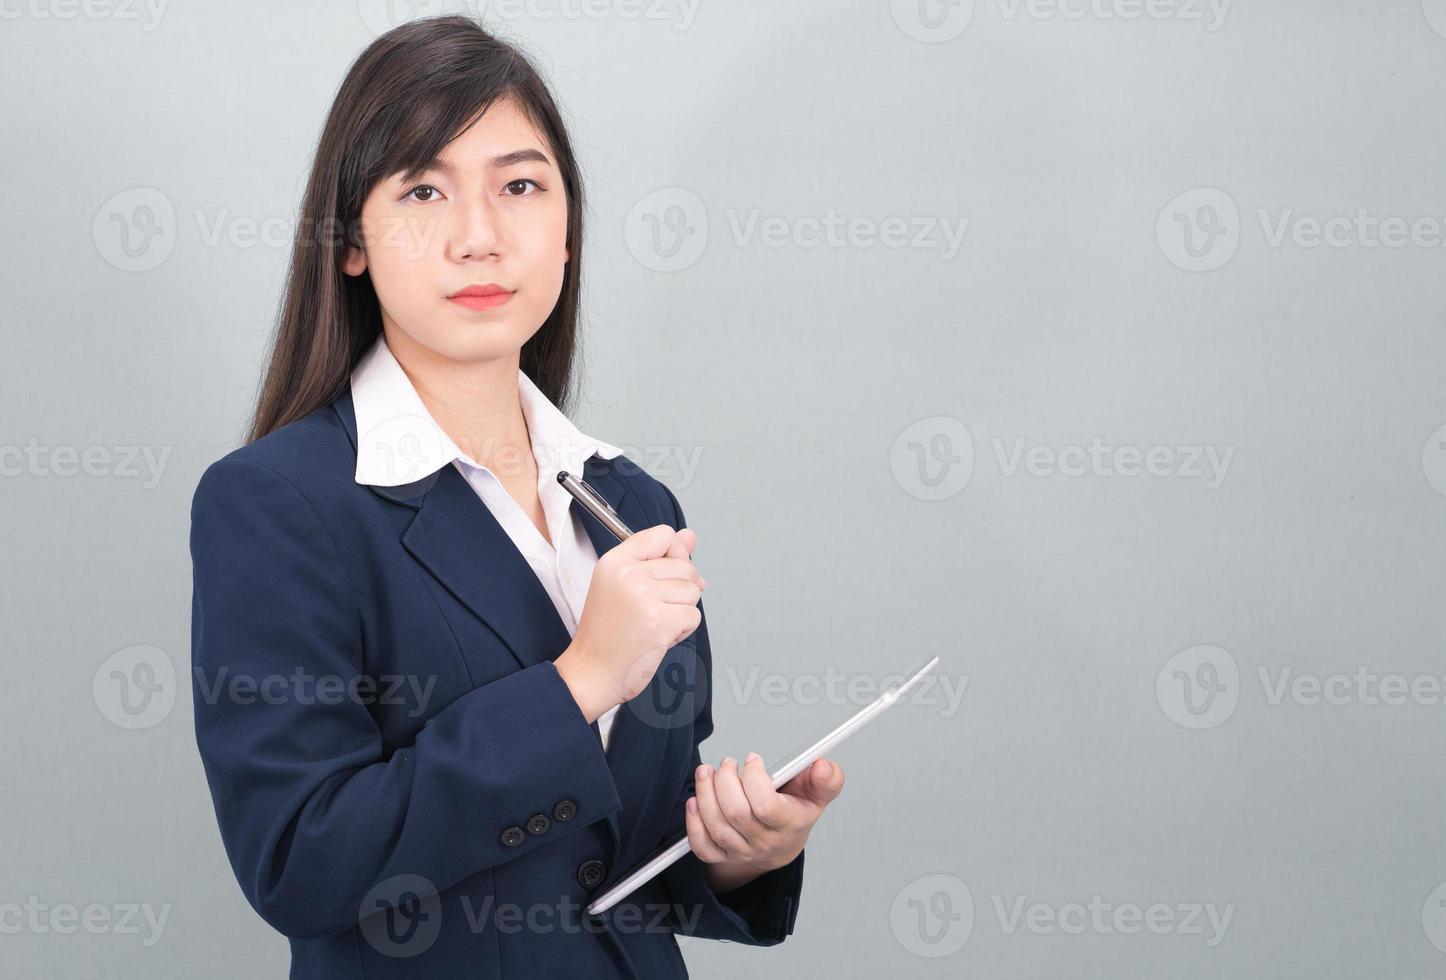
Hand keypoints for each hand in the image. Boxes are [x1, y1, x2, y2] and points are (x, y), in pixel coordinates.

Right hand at [556, 525, 703, 720]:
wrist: (593, 671)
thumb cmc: (606, 631)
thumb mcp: (623, 584)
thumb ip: (660, 557)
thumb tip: (690, 536)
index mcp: (614, 561)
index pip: (663, 534)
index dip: (675, 553)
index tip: (668, 572)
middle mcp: (629, 574)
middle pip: (685, 566)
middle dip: (680, 589)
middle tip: (654, 608)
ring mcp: (645, 597)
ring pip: (692, 591)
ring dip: (681, 611)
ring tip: (653, 623)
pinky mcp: (661, 621)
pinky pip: (694, 615)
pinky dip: (683, 629)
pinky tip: (659, 636)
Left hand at [684, 753, 844, 888]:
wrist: (782, 845)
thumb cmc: (796, 811)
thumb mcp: (818, 793)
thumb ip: (828, 779)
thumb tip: (823, 767)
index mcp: (788, 824)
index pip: (766, 806)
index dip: (754, 779)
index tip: (752, 759)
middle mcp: (764, 842)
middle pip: (736, 814)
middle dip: (725, 781)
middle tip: (727, 763)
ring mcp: (742, 851)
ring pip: (716, 827)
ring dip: (705, 794)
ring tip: (706, 772)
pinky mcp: (722, 857)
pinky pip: (702, 846)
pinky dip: (694, 823)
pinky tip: (695, 801)